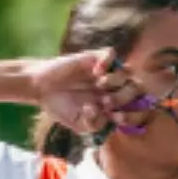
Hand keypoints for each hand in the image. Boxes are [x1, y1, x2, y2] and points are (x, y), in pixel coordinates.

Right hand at [27, 49, 150, 135]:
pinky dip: (108, 61)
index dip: (133, 113)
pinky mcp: (93, 57)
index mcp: (114, 105)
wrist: (41, 90)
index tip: (117, 117)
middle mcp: (113, 87)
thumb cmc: (62, 108)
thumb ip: (96, 125)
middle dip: (124, 97)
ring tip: (99, 85)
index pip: (136, 106)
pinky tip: (96, 71)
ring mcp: (105, 71)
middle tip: (106, 101)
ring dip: (117, 80)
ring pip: (127, 71)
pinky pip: (111, 53)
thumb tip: (107, 114)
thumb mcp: (79, 124)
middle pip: (136, 88)